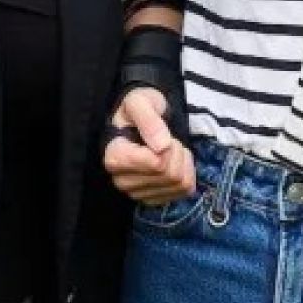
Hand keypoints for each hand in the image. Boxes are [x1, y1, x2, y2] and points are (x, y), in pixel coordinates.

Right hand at [103, 87, 194, 204]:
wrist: (140, 121)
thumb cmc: (138, 110)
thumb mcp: (140, 102)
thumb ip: (149, 120)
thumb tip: (162, 147)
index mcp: (114, 158)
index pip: (156, 164)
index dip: (168, 146)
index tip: (159, 132)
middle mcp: (122, 181)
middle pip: (169, 174)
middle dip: (176, 150)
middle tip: (166, 138)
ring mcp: (138, 194)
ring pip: (178, 182)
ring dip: (182, 160)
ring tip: (168, 148)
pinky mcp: (154, 200)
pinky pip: (184, 190)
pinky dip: (187, 172)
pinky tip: (174, 161)